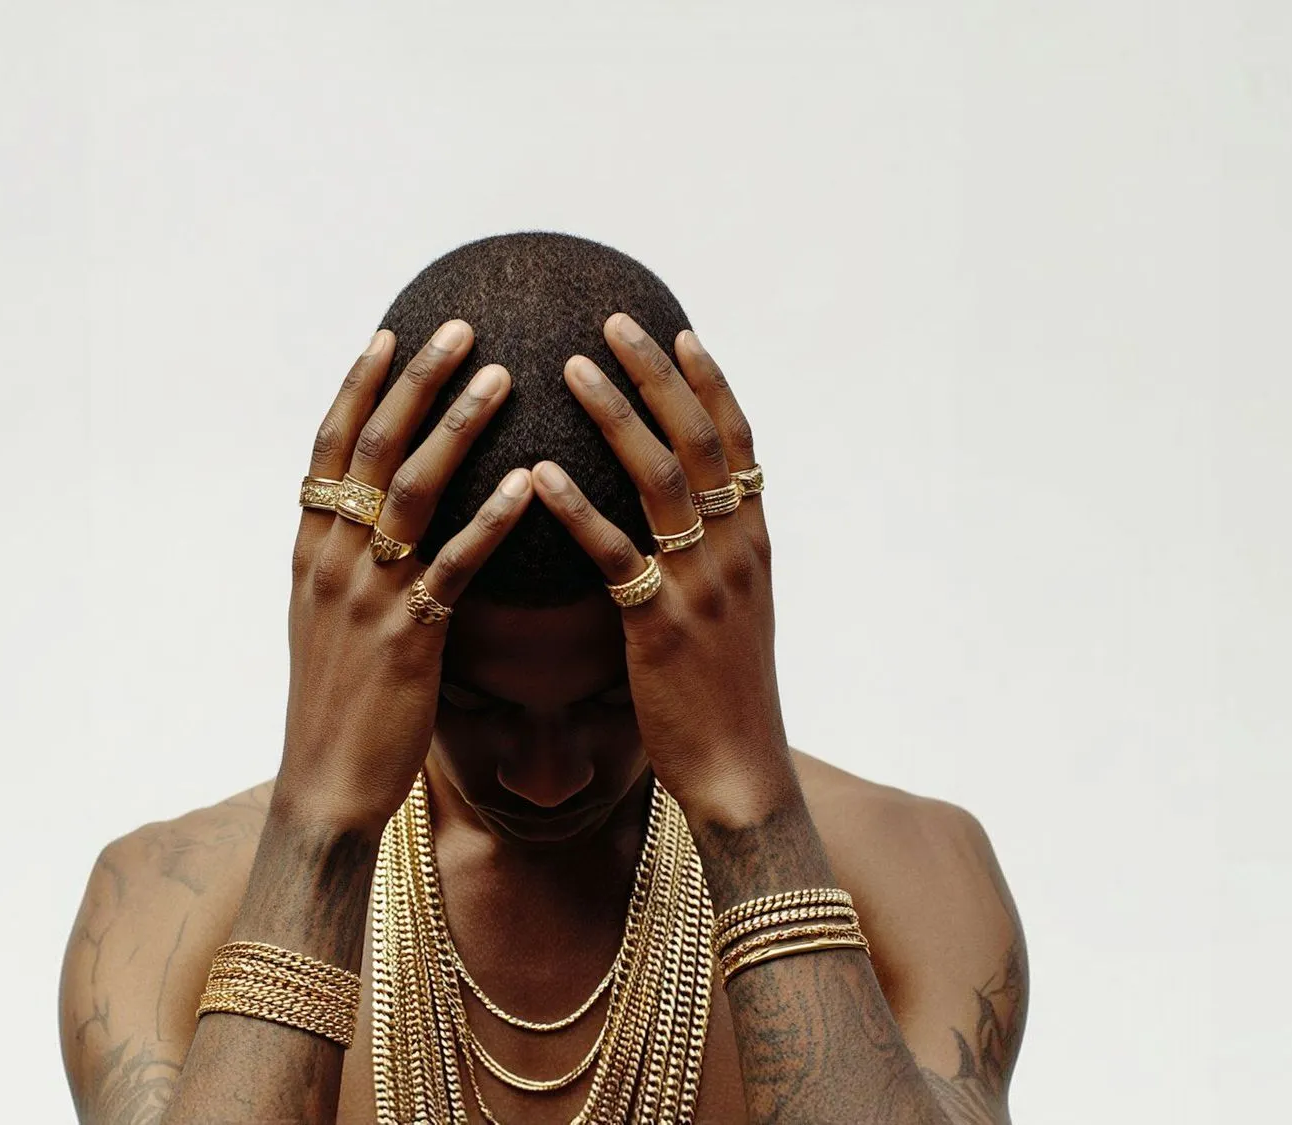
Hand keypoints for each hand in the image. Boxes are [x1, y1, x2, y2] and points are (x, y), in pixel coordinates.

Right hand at [279, 321, 534, 833]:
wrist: (325, 788)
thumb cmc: (340, 707)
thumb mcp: (329, 620)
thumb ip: (351, 562)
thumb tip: (378, 518)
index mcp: (312, 550)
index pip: (329, 448)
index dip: (360, 387)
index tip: (392, 333)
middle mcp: (332, 560)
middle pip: (370, 449)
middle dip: (415, 382)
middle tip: (459, 326)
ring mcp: (367, 596)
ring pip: (410, 491)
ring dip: (455, 427)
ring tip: (499, 376)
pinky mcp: (410, 638)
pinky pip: (451, 566)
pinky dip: (487, 520)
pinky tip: (524, 484)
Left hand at [530, 314, 796, 829]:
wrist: (740, 775)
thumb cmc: (723, 700)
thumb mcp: (731, 615)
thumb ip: (710, 559)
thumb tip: (683, 519)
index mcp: (753, 543)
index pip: (738, 443)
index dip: (708, 383)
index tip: (676, 331)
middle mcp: (735, 551)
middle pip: (701, 439)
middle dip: (657, 374)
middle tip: (613, 321)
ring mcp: (702, 585)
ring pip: (662, 479)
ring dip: (616, 416)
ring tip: (570, 368)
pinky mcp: (660, 627)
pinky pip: (617, 554)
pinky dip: (577, 508)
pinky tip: (538, 475)